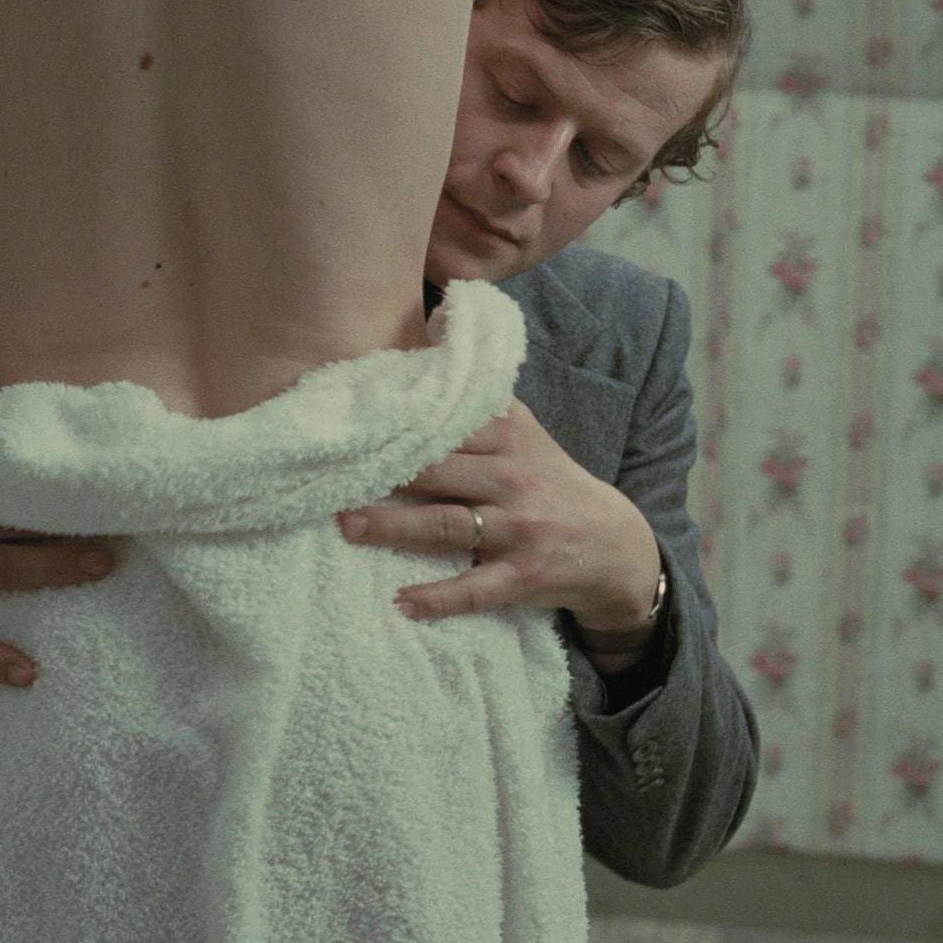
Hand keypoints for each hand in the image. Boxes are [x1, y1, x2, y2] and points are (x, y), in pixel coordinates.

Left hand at [336, 396, 660, 629]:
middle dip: (384, 472)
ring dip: (395, 528)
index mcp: (508, 436)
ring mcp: (520, 528)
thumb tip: (428, 339)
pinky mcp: (524, 575)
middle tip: (328, 475)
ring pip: (449, 525)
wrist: (614, 544)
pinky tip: (403, 603)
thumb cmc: (550, 483)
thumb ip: (477, 403)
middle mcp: (514, 477)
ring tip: (347, 526)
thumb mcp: (523, 434)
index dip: (397, 423)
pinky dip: (440, 598)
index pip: (445, 424)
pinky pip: (477, 589)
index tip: (349, 424)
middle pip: (438, 471)